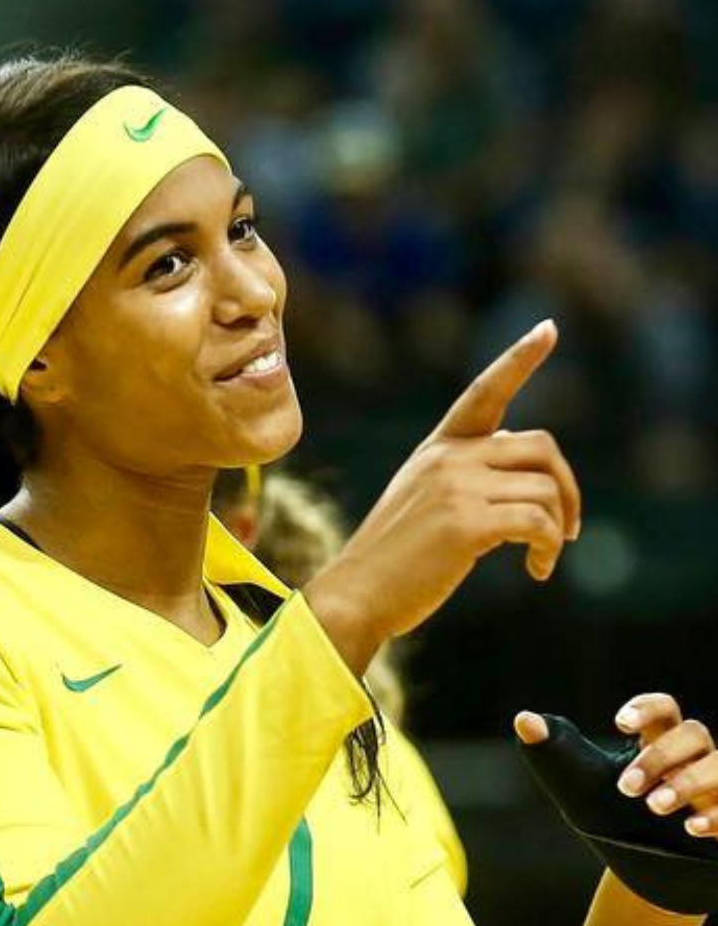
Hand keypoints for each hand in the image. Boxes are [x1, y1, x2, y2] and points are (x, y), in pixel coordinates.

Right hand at [304, 320, 580, 672]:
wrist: (356, 596)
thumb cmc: (393, 563)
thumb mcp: (423, 504)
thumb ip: (466, 482)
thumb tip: (530, 486)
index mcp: (437, 450)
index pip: (484, 392)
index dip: (519, 359)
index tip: (548, 329)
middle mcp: (448, 459)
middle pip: (541, 446)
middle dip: (567, 487)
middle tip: (569, 529)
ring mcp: (457, 488)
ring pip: (545, 489)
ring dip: (558, 529)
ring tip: (543, 559)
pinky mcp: (467, 524)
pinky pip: (537, 523)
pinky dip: (548, 549)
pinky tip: (536, 571)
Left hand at [516, 696, 717, 838]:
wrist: (639, 874)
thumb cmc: (609, 816)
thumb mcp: (578, 784)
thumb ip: (555, 750)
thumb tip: (523, 721)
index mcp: (656, 743)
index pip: (664, 710)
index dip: (647, 708)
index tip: (618, 723)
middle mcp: (692, 762)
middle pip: (693, 735)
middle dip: (660, 756)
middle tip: (625, 788)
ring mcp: (714, 792)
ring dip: (690, 782)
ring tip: (655, 805)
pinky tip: (691, 828)